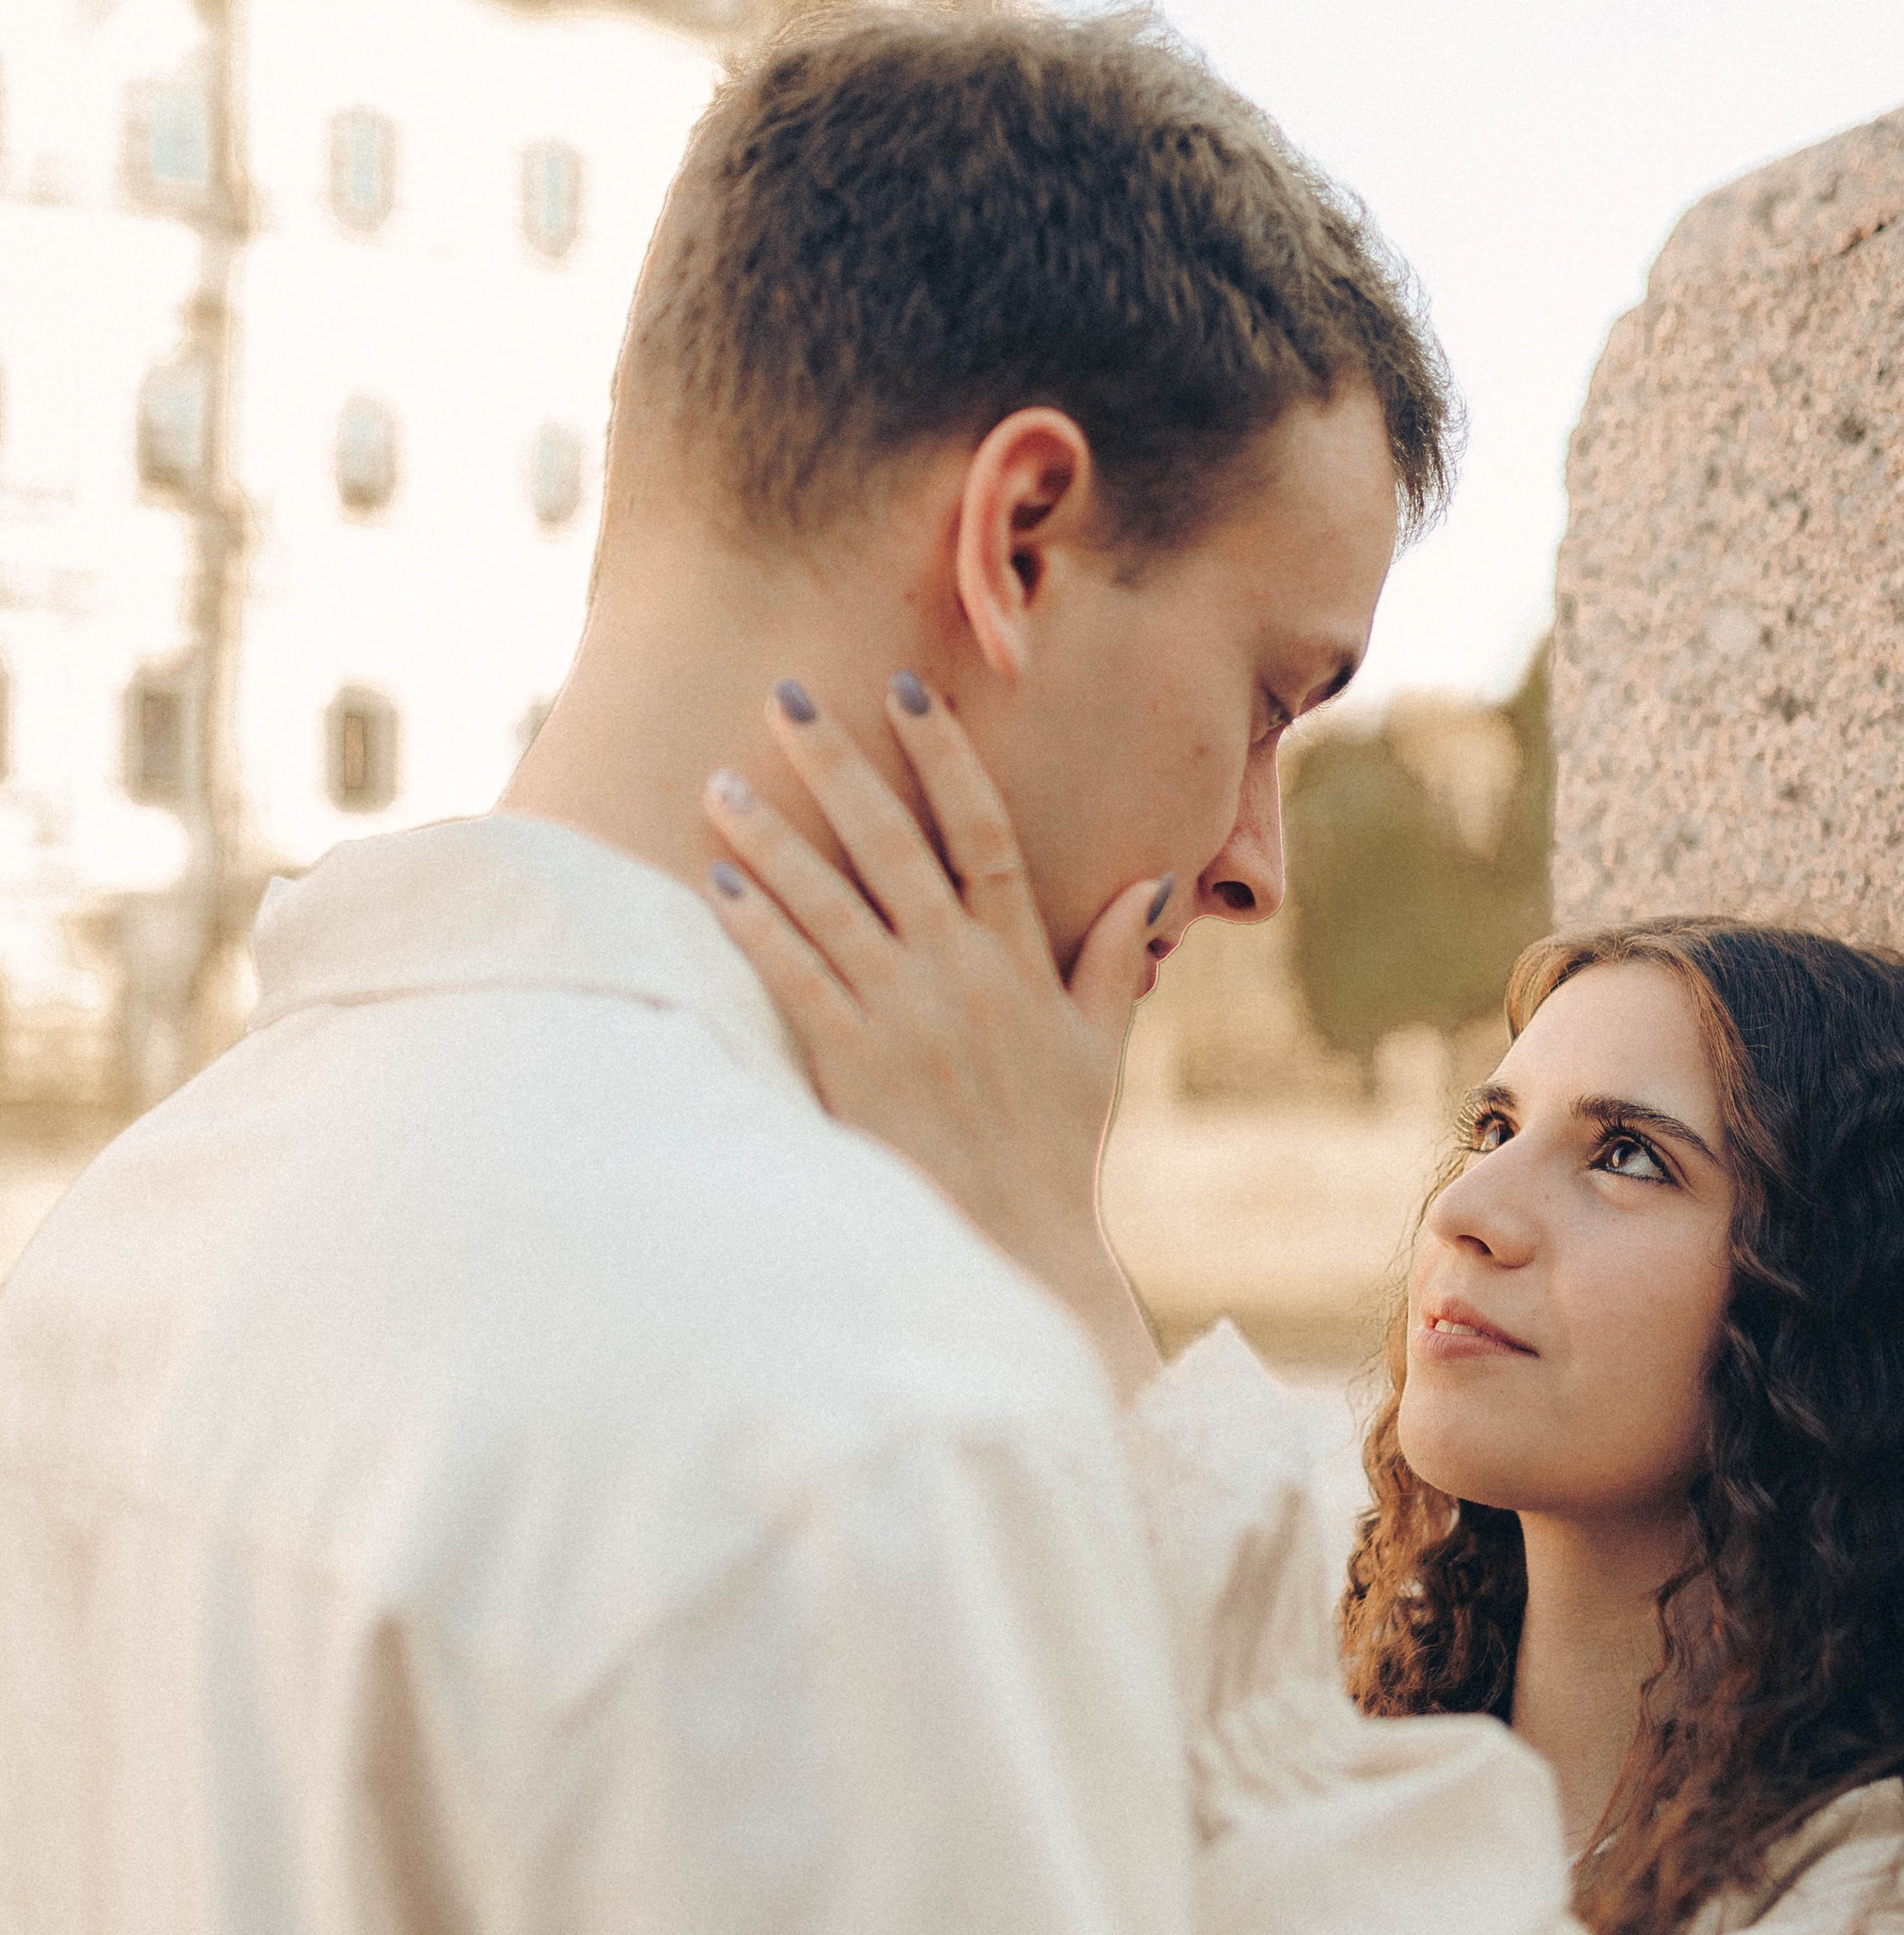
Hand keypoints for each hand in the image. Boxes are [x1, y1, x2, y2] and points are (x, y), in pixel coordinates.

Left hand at [701, 676, 1166, 1396]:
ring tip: (722, 782)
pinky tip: (717, 881)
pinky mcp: (854, 1062)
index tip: (907, 690)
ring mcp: (905, 1014)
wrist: (1015, 1245)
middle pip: (894, 842)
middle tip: (786, 697)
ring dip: (772, 836)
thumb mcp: (1099, 1050)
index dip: (945, 756)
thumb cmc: (1053, 1152)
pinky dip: (757, 925)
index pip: (985, 830)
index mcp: (1021, 959)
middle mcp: (961, 972)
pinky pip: (795, 975)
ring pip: (829, 900)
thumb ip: (1116, 961)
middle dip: (838, 763)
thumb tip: (1155, 887)